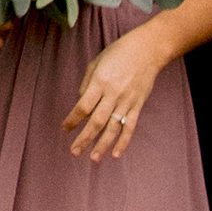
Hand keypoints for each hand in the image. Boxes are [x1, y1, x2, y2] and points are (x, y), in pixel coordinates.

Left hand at [61, 22, 168, 165]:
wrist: (147, 51)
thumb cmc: (118, 53)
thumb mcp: (96, 62)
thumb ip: (87, 83)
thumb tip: (81, 103)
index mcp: (100, 82)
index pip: (83, 106)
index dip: (73, 119)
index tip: (64, 129)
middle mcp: (113, 94)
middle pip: (96, 121)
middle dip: (84, 138)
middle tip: (74, 151)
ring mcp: (127, 102)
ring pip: (113, 128)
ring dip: (102, 145)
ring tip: (93, 159)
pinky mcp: (138, 106)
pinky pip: (130, 127)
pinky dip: (124, 142)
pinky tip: (116, 154)